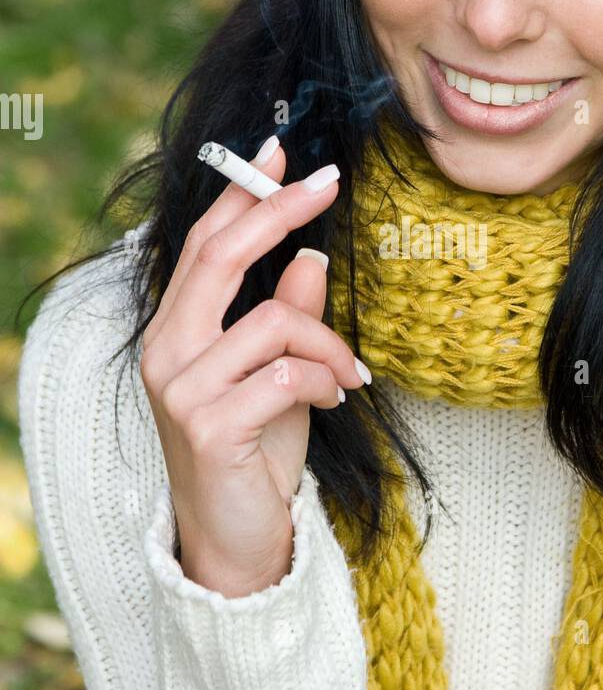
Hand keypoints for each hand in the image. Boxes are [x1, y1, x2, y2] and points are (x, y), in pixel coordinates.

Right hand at [139, 140, 367, 593]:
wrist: (235, 540)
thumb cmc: (255, 452)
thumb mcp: (279, 374)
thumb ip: (286, 317)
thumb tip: (310, 258)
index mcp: (176, 331)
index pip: (205, 244)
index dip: (243, 193)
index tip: (281, 149)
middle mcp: (166, 351)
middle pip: (220, 256)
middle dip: (279, 210)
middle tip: (330, 181)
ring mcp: (182, 388)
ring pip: (274, 320)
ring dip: (328, 343)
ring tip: (350, 376)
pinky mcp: (209, 425)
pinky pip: (286, 373)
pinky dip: (324, 380)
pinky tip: (335, 400)